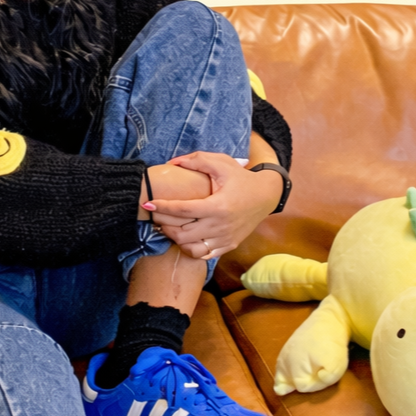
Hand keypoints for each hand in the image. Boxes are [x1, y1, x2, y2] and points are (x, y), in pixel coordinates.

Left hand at [148, 151, 282, 260]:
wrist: (266, 196)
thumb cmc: (242, 178)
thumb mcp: (222, 163)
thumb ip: (196, 160)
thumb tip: (172, 163)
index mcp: (218, 206)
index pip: (183, 210)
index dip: (162, 207)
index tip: (148, 203)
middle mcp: (220, 226)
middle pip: (182, 232)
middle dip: (163, 223)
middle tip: (154, 215)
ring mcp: (225, 239)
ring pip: (190, 246)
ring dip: (174, 238)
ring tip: (166, 226)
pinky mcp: (228, 245)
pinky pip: (203, 254)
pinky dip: (188, 248)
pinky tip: (182, 237)